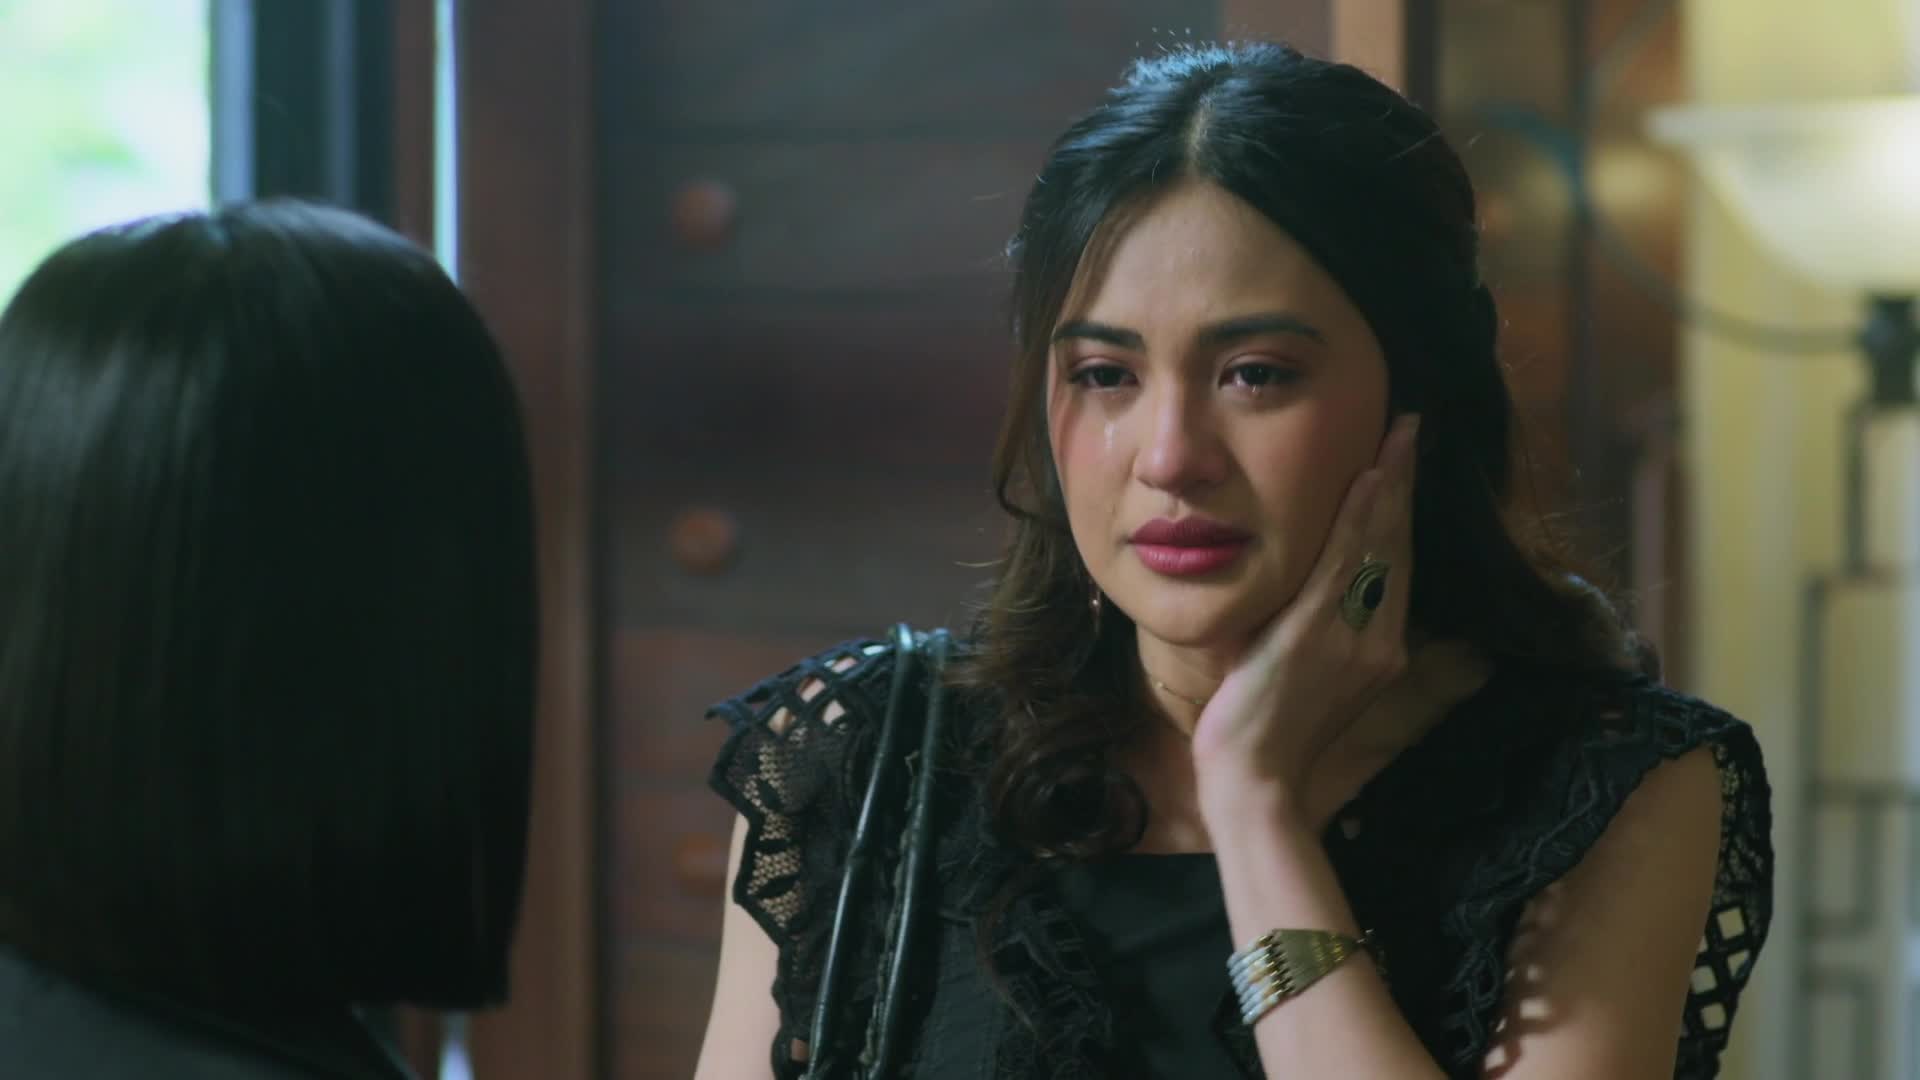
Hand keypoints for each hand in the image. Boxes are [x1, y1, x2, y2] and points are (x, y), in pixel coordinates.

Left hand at [1191, 412, 1421, 827]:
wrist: (1256, 779)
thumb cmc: (1267, 728)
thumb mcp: (1305, 669)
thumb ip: (1317, 626)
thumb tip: (1306, 583)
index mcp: (1381, 648)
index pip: (1397, 564)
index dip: (1402, 511)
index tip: (1402, 462)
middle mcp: (1381, 639)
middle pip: (1399, 544)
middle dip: (1405, 481)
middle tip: (1411, 426)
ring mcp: (1354, 636)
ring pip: (1380, 544)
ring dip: (1389, 483)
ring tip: (1399, 434)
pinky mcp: (1318, 632)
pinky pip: (1345, 563)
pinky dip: (1360, 517)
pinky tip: (1369, 478)